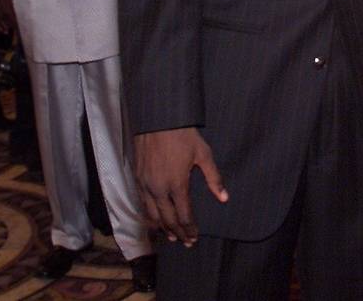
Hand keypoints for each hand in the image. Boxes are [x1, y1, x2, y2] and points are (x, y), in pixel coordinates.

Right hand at [134, 127, 228, 245]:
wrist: (160, 120)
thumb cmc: (184, 136)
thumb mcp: (204, 155)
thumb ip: (214, 179)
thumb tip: (224, 198)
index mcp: (177, 184)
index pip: (184, 215)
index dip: (190, 229)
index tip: (195, 238)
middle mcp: (159, 189)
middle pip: (168, 220)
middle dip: (178, 233)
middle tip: (186, 242)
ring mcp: (146, 185)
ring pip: (153, 216)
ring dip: (163, 228)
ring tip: (172, 237)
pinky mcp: (137, 180)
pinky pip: (143, 205)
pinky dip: (150, 217)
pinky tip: (155, 221)